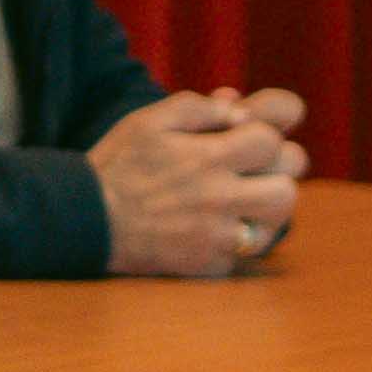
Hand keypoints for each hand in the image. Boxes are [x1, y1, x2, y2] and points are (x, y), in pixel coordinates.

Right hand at [95, 86, 311, 277]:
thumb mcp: (148, 121)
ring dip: (264, 211)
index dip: (260, 138)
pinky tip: (215, 230)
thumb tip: (240, 111)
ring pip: (273, 225)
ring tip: (242, 203)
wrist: (86, 219)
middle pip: (285, 189)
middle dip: (275, 176)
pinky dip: (235, 242)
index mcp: (207, 158)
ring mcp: (214, 235)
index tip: (240, 142)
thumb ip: (197, 107)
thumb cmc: (118, 164)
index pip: (270, 142)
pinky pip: (244, 255)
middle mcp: (217, 198)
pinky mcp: (206, 264)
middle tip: (253, 174)